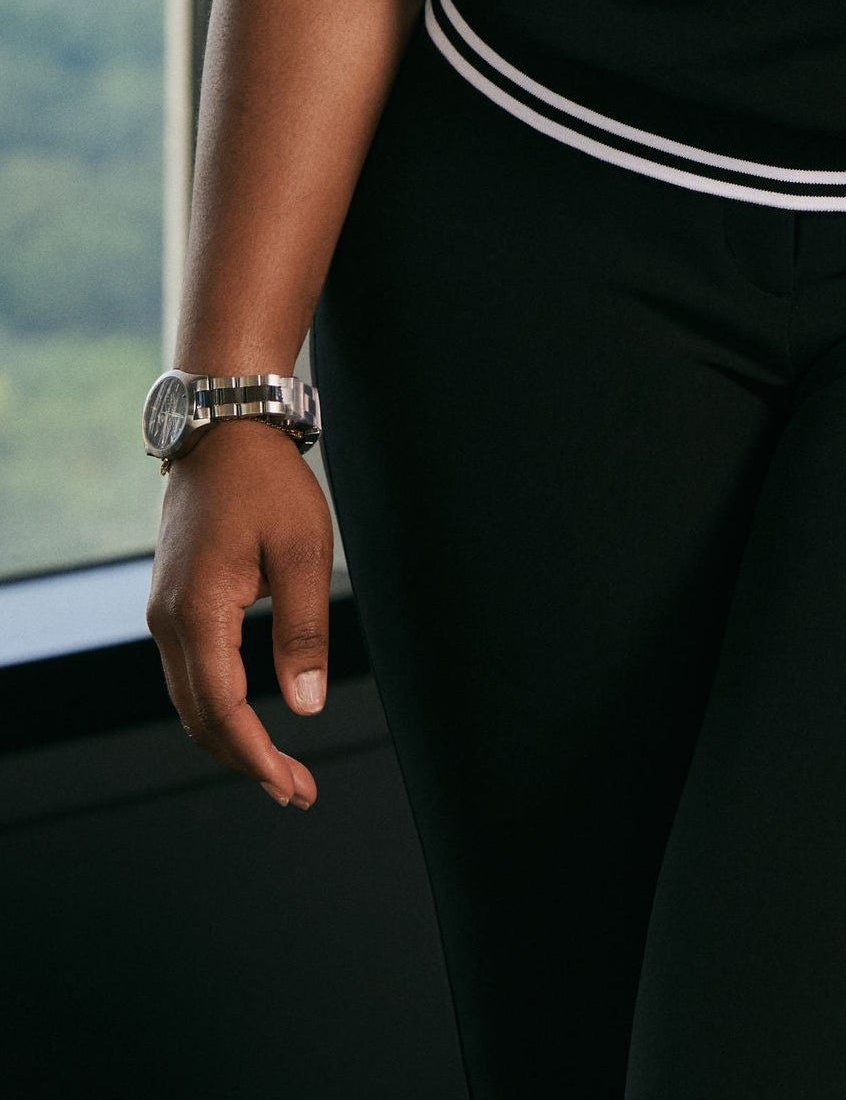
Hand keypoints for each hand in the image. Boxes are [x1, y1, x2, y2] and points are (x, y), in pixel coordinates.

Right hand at [148, 420, 335, 806]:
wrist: (224, 428)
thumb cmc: (267, 483)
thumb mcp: (302, 550)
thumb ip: (303, 631)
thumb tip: (306, 707)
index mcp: (197, 613)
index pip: (222, 711)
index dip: (258, 757)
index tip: (293, 786)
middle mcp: (168, 620)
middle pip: (199, 717)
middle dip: (246, 760)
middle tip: (297, 790)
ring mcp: (165, 611)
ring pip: (190, 698)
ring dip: (231, 738)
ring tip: (281, 767)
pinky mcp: (173, 600)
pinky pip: (190, 672)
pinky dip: (218, 706)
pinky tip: (251, 718)